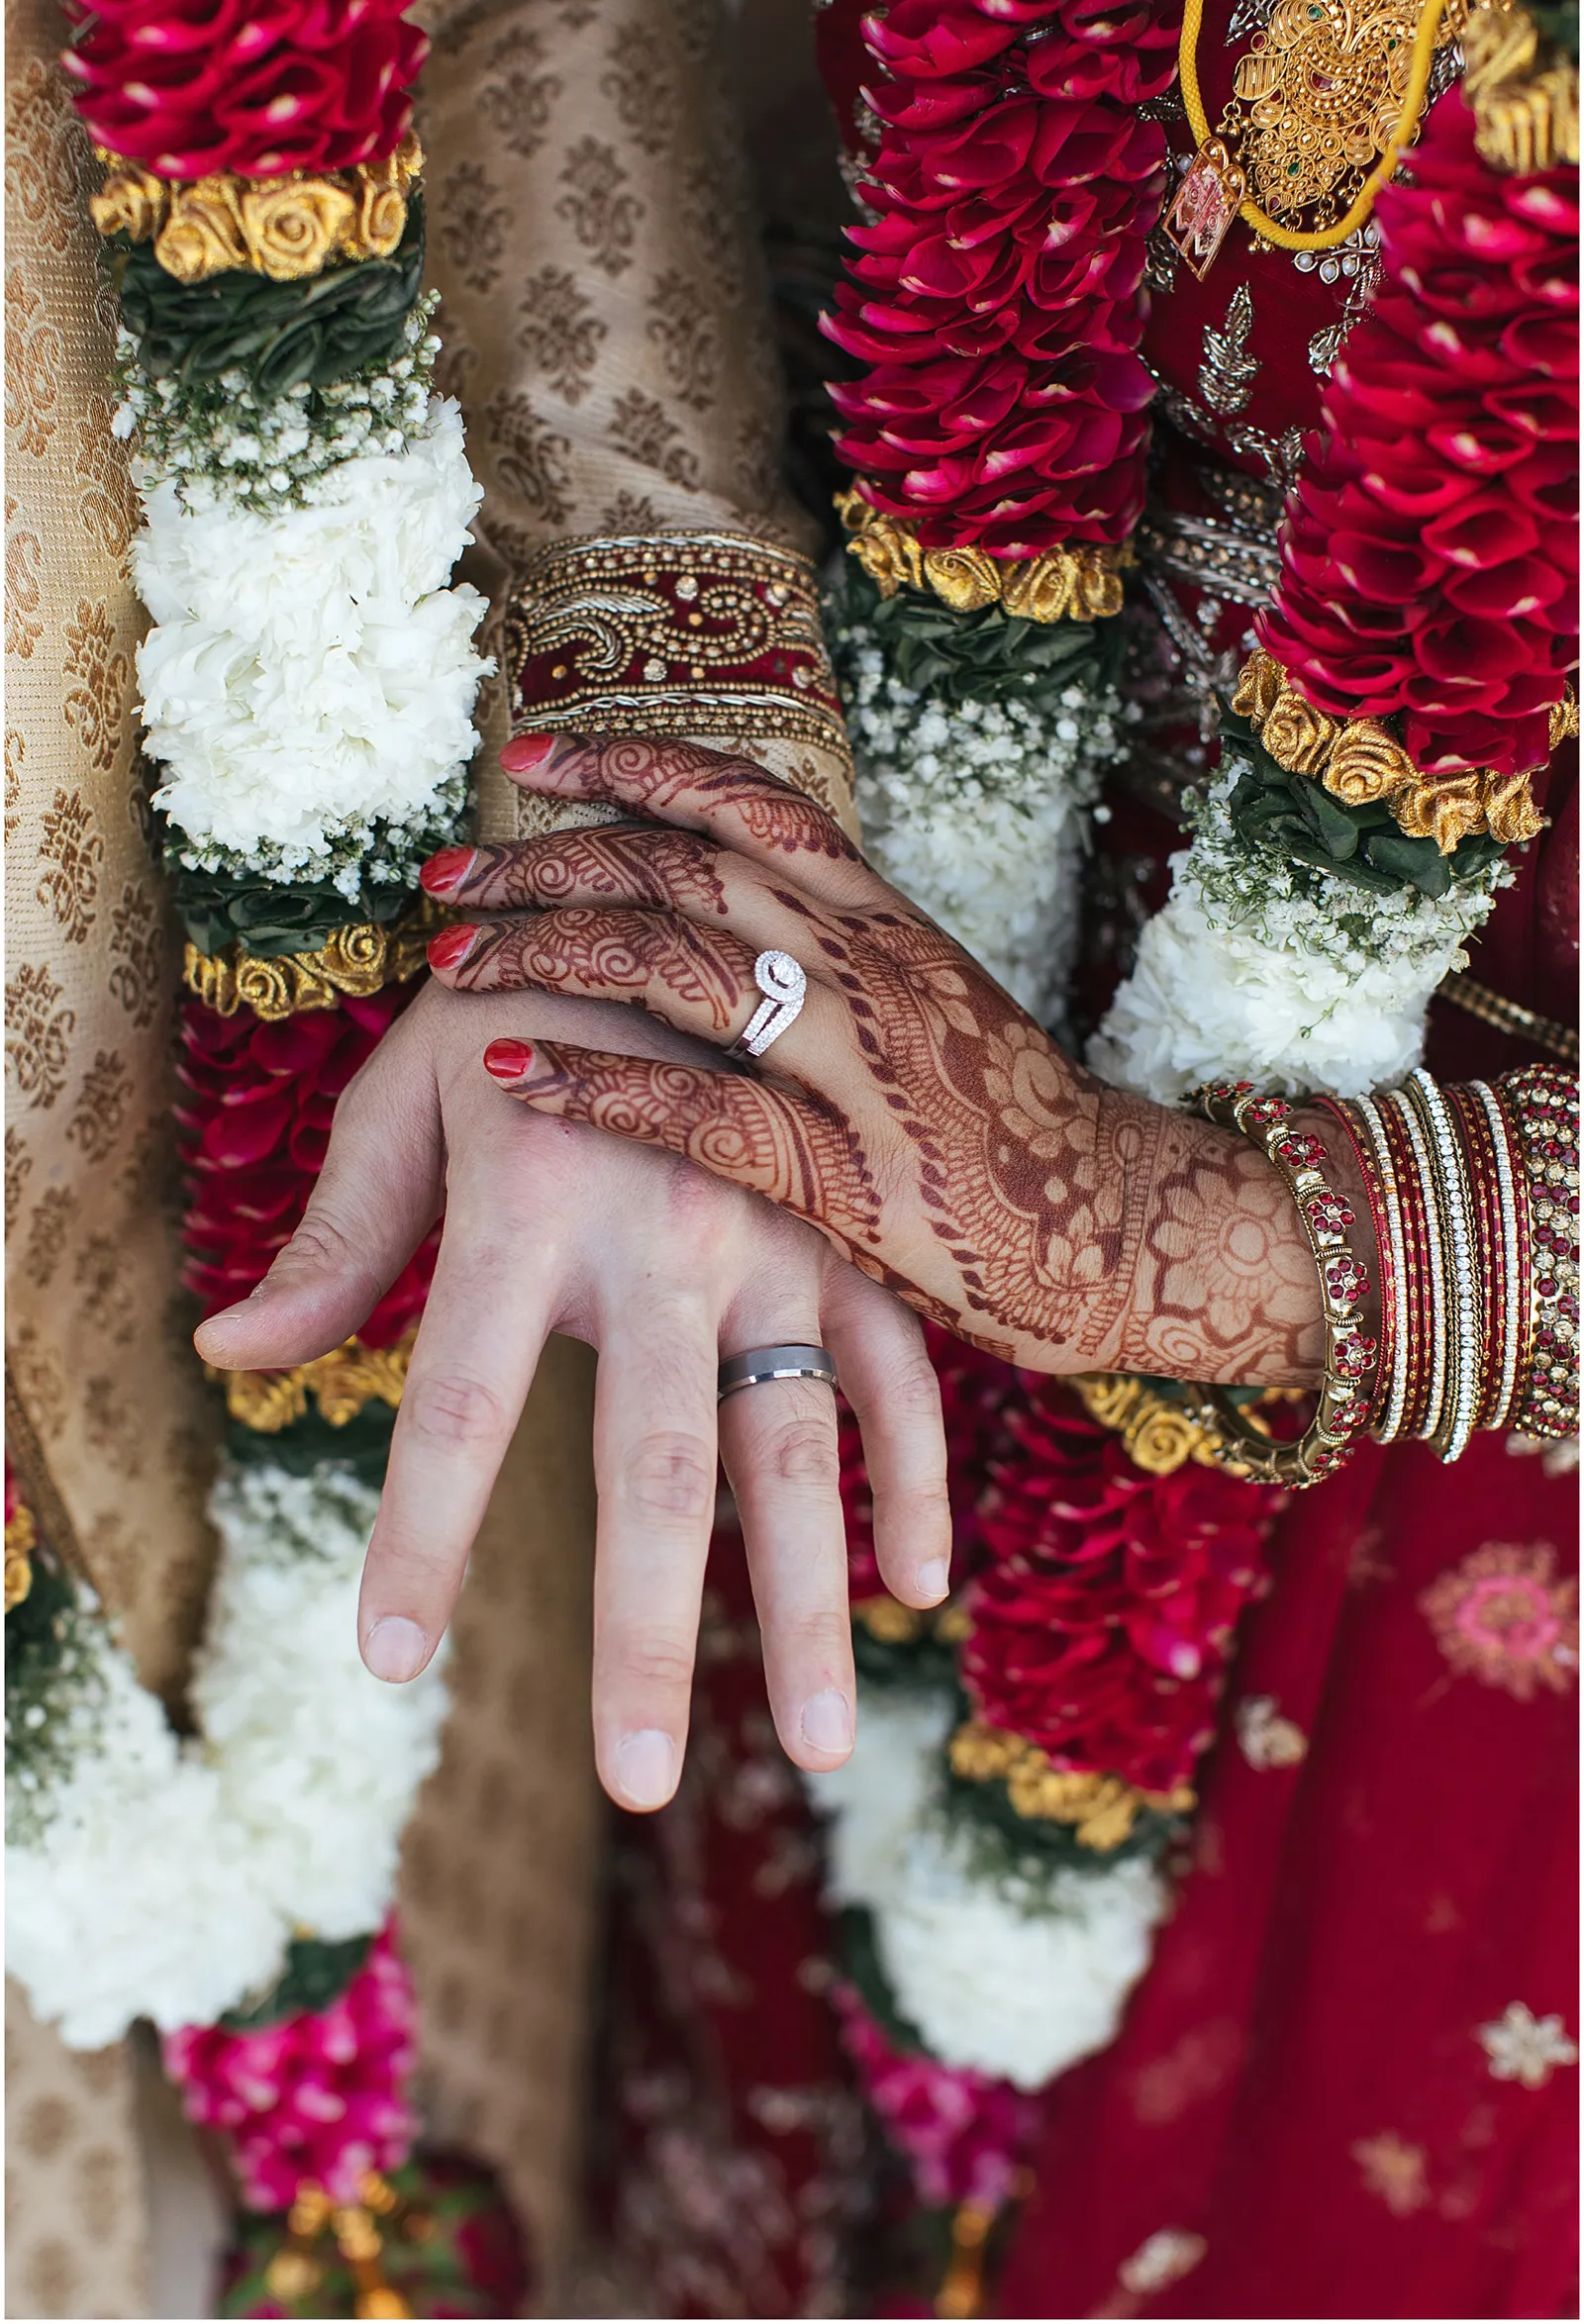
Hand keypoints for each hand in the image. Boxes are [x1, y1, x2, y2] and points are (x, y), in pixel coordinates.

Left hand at [194, 979, 950, 1806]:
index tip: (392, 1661)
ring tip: (820, 1746)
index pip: (461, 1405)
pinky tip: (914, 1587)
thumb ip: (339, 1235)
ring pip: (793, 1447)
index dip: (422, 1536)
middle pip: (653, 1468)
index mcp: (533, 1200)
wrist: (682, 879)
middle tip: (638, 1781)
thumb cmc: (520, 992)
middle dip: (643, 1635)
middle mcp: (667, 1233)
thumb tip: (235, 1356)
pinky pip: (896, 1371)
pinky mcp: (851, 1233)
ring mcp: (780, 1238)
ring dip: (804, 1605)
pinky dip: (909, 1476)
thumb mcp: (409, 1089)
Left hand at [422, 731, 1333, 1386]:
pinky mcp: (855, 1173)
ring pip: (676, 966)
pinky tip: (515, 1077)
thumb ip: (834, 957)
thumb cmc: (1012, 1128)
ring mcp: (863, 1062)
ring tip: (454, 964)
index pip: (742, 800)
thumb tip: (720, 920)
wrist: (1129, 1227)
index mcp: (880, 919)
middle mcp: (867, 963)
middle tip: (448, 879)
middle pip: (679, 870)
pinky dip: (598, 1087)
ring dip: (548, 954)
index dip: (627, 765)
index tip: (530, 762)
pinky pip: (703, 1112)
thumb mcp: (928, 1008)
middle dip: (548, 863)